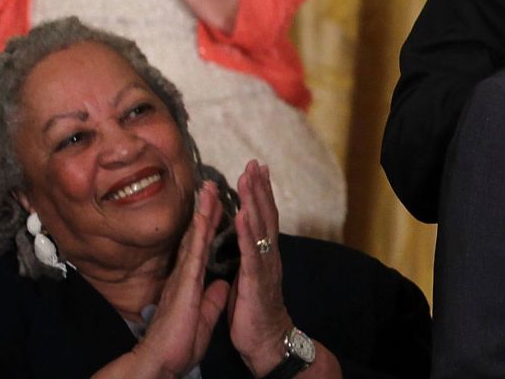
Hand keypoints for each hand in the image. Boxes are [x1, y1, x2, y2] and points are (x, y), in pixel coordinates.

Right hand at [112, 181, 229, 377]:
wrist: (162, 360)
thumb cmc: (179, 343)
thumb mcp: (204, 317)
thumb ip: (212, 299)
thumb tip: (222, 285)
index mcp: (191, 280)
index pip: (203, 246)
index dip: (210, 224)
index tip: (218, 203)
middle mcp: (186, 273)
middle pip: (197, 235)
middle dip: (206, 209)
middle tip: (212, 183)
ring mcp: (184, 275)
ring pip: (195, 236)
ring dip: (203, 211)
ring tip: (208, 186)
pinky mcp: (185, 283)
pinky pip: (194, 252)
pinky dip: (200, 232)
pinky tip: (205, 213)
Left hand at [228, 161, 293, 376]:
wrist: (266, 340)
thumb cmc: (254, 312)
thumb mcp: (246, 280)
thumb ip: (244, 259)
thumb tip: (236, 244)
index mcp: (263, 254)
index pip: (263, 217)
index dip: (260, 193)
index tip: (257, 169)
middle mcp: (268, 254)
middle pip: (265, 214)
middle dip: (260, 187)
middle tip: (255, 163)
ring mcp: (264, 265)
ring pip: (260, 226)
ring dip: (255, 200)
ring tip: (248, 178)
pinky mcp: (255, 279)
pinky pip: (251, 251)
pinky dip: (247, 230)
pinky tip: (243, 213)